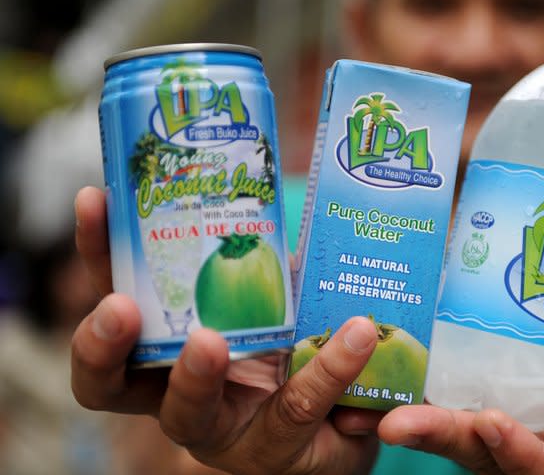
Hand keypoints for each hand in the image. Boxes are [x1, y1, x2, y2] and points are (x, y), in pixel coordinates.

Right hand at [72, 186, 382, 474]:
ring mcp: (222, 430)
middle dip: (105, 345)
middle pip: (109, 383)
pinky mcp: (277, 449)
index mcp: (165, 346)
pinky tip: (358, 334)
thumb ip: (262, 253)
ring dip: (194, 375)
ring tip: (211, 340)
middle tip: (123, 308)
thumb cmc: (297, 341)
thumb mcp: (275, 289)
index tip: (96, 199)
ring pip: (187, 415)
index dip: (97, 254)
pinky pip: (297, 408)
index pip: (114, 297)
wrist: (354, 409)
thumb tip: (262, 184)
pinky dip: (329, 369)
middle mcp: (175, 393)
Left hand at [376, 324, 543, 473]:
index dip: (517, 453)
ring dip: (411, 419)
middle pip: (477, 456)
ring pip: (449, 433)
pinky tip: (377, 378)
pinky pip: (441, 404)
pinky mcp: (471, 408)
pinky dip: (409, 394)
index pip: (542, 472)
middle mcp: (522, 456)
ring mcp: (492, 435)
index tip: (493, 423)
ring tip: (373, 406)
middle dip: (439, 439)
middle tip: (396, 425)